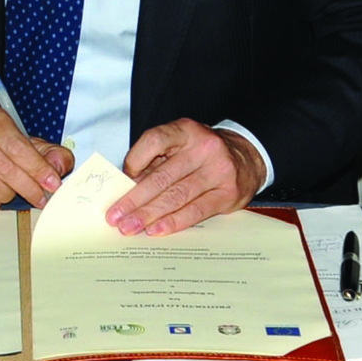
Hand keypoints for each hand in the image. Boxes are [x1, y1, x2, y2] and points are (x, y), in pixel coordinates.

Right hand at [0, 105, 73, 209]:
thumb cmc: (0, 145)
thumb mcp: (27, 141)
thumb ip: (52, 152)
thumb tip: (57, 167)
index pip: (17, 146)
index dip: (37, 168)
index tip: (52, 184)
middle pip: (4, 167)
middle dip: (28, 187)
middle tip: (41, 198)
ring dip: (8, 195)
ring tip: (13, 192)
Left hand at [105, 120, 264, 236]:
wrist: (246, 158)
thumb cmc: (202, 154)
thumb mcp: (179, 146)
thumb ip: (154, 162)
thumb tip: (125, 189)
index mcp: (185, 131)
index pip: (154, 141)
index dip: (135, 160)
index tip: (120, 180)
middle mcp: (203, 148)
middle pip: (162, 176)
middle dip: (134, 200)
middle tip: (115, 217)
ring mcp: (218, 170)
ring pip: (176, 196)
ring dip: (149, 215)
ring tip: (130, 227)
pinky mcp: (228, 194)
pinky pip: (196, 211)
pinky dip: (173, 222)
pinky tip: (156, 229)